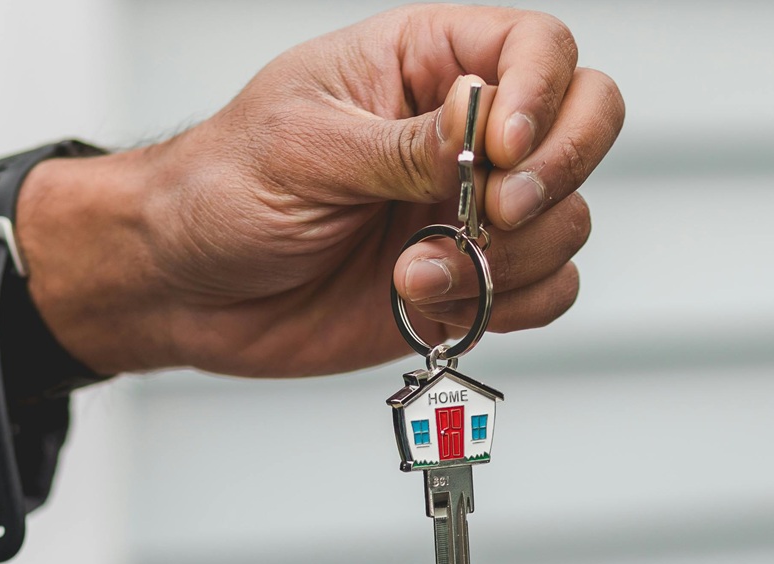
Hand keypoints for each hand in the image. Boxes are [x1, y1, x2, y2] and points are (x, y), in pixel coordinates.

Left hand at [16, 5, 622, 376]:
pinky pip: (548, 290)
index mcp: (423, 62)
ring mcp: (474, 208)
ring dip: (508, 260)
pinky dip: (510, 306)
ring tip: (414, 275)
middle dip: (558, 174)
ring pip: (568, 219)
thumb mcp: (305, 147)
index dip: (545, 93)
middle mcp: (466, 131)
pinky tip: (432, 305)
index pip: (537, 48)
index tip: (505, 149)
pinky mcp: (473, 280)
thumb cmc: (223, 190)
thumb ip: (404, 144)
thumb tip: (487, 122)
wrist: (186, 287)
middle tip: (495, 215)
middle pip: (587, 120)